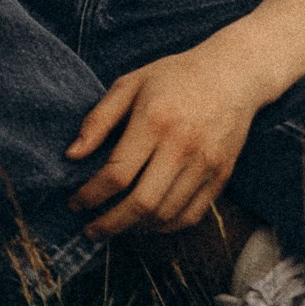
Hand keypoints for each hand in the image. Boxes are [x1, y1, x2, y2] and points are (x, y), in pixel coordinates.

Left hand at [67, 35, 271, 235]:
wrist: (232, 74)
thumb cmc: (174, 77)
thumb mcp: (130, 84)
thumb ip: (98, 120)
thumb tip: (72, 155)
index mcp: (154, 121)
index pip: (117, 173)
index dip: (91, 195)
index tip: (75, 203)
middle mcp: (182, 147)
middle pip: (141, 203)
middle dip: (110, 224)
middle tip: (91, 231)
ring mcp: (205, 164)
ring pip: (166, 215)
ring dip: (135, 228)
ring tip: (116, 225)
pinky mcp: (221, 176)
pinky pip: (191, 216)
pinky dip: (165, 227)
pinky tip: (147, 223)